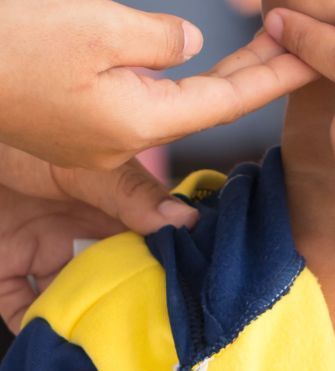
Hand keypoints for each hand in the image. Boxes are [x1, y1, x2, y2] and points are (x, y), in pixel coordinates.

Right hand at [0, 0, 316, 168]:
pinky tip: (199, 58)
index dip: (277, 74)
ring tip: (267, 43)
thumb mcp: (98, 25)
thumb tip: (187, 44)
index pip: (230, 100)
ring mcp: (98, 134)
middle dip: (260, 72)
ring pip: (183, 102)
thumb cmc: (11, 41)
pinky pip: (147, 98)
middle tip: (300, 41)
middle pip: (213, 104)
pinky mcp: (77, 118)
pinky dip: (184, 77)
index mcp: (139, 120)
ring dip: (226, 73)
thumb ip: (159, 37)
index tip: (313, 53)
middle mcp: (125, 137)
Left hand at [0, 143, 195, 332]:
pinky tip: (50, 327)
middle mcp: (86, 233)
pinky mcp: (6, 268)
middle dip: (129, 295)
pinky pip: (21, 307)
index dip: (169, 261)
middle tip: (144, 311)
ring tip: (100, 324)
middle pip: (116, 275)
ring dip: (85, 314)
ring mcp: (47, 253)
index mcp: (116, 206)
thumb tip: (186, 219)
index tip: (184, 280)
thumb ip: (133, 193)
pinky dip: (34, 323)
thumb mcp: (88, 166)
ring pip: (75, 297)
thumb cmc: (27, 137)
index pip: (153, 240)